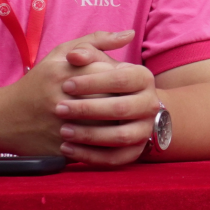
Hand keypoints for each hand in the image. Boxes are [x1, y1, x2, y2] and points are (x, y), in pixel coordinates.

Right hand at [0, 29, 138, 158]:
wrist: (4, 118)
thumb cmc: (40, 81)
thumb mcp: (61, 53)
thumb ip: (97, 41)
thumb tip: (130, 34)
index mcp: (64, 74)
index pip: (109, 74)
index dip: (121, 78)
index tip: (122, 82)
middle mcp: (61, 100)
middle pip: (110, 100)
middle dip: (122, 100)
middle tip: (128, 100)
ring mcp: (60, 127)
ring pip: (106, 127)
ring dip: (118, 122)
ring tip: (120, 117)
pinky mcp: (60, 149)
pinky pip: (94, 149)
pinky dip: (105, 143)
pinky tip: (108, 135)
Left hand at [54, 34, 160, 166]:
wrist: (119, 109)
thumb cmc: (100, 82)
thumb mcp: (96, 62)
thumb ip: (87, 50)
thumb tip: (74, 55)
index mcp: (143, 78)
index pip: (121, 79)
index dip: (92, 82)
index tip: (65, 85)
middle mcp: (150, 103)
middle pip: (121, 108)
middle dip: (87, 109)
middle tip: (59, 109)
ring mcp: (145, 129)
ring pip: (120, 136)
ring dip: (89, 135)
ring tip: (62, 131)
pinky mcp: (135, 151)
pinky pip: (115, 159)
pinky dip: (90, 156)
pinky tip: (67, 149)